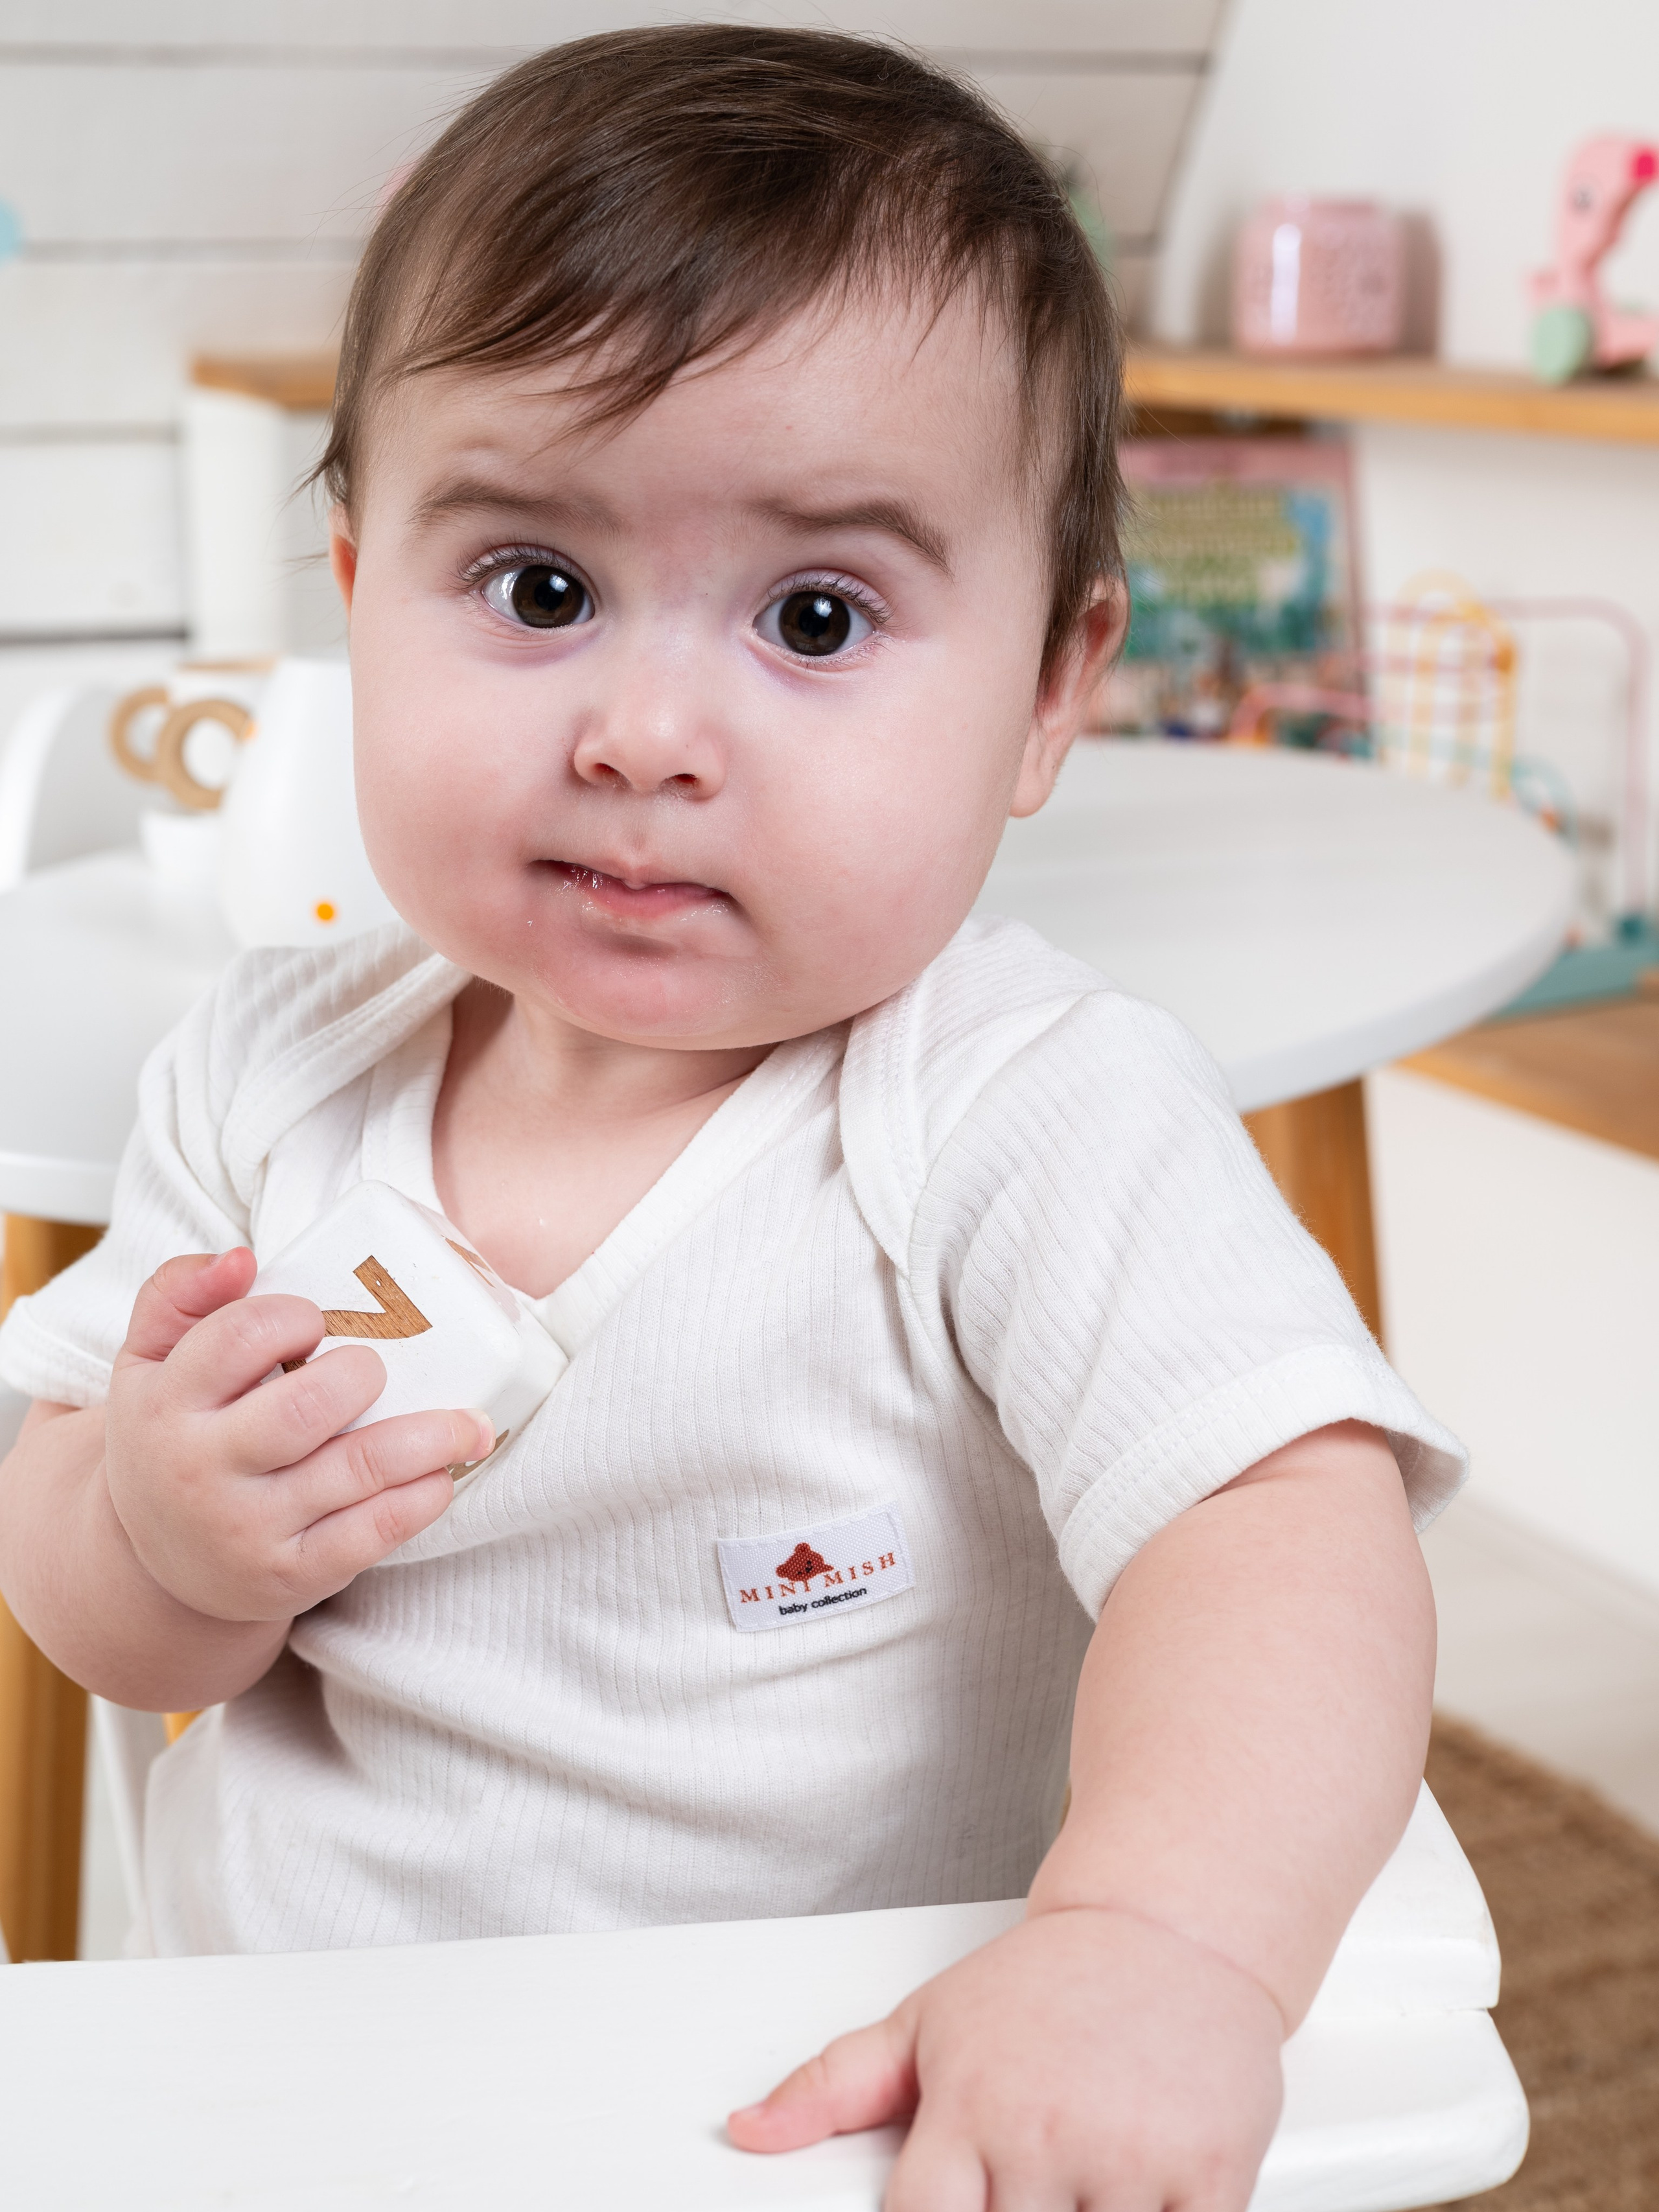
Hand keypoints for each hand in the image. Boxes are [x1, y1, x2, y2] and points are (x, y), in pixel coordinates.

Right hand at [103, 1248, 490, 1623]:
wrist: (161, 1563)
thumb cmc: (172, 1439)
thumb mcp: (147, 1362)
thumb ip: (179, 1292)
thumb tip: (242, 1257)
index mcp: (164, 1403)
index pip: (240, 1337)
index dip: (293, 1317)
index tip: (314, 1321)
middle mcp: (199, 1469)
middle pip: (308, 1406)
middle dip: (363, 1373)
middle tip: (374, 1370)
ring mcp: (247, 1528)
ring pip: (361, 1468)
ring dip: (433, 1437)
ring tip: (468, 1421)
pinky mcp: (290, 1576)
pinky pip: (374, 1533)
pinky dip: (423, 1498)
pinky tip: (441, 1475)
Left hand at [728, 1906, 1283, 2209]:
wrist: (1166, 1927)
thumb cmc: (1044, 1983)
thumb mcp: (926, 2020)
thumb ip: (833, 2084)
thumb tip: (747, 2127)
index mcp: (969, 2109)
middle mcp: (1044, 2137)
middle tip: (1014, 2195)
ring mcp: (1128, 2161)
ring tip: (1068, 2197)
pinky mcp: (1209, 2175)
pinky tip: (1132, 2205)